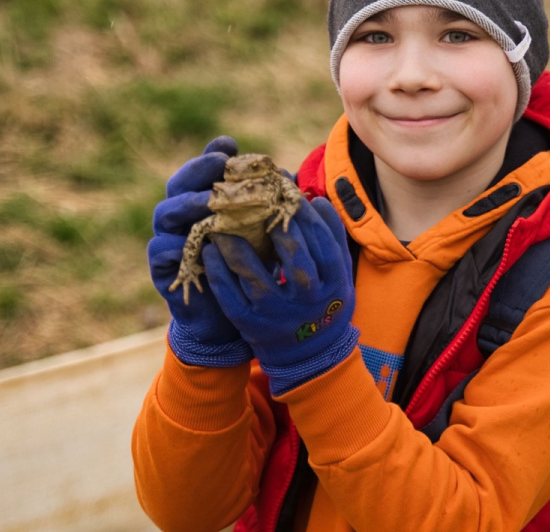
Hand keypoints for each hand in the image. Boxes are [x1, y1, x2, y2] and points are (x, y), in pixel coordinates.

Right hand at [148, 136, 253, 367]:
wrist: (229, 317)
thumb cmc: (248, 267)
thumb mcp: (261, 234)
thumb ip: (266, 206)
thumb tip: (287, 174)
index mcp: (205, 201)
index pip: (204, 171)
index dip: (212, 154)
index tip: (229, 145)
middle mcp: (183, 215)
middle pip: (181, 184)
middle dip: (198, 171)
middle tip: (218, 164)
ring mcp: (169, 238)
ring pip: (167, 212)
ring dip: (186, 204)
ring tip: (207, 201)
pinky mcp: (162, 267)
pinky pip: (161, 251)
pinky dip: (173, 244)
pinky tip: (188, 242)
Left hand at [203, 196, 358, 395]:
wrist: (311, 355)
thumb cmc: (324, 300)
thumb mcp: (339, 272)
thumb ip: (331, 236)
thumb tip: (314, 199)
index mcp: (334, 283)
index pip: (323, 242)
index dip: (306, 215)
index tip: (288, 194)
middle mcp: (308, 299)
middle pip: (294, 257)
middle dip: (276, 227)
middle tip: (256, 202)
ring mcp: (278, 314)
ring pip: (256, 276)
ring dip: (237, 247)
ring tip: (222, 223)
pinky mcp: (251, 325)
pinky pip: (231, 297)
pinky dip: (219, 273)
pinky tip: (209, 252)